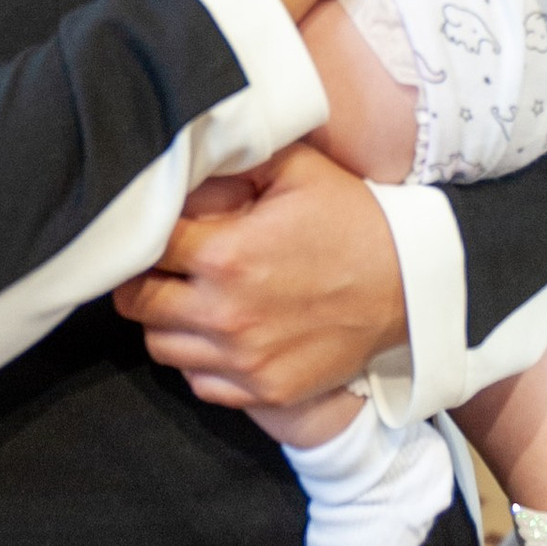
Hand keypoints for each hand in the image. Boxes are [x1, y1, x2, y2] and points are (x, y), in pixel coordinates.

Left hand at [114, 147, 407, 409]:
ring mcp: (245, 359)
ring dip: (164, 320)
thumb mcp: (297, 169)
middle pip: (138, 303)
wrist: (408, 286)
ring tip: (186, 296)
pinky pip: (199, 382)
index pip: (144, 248)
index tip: (149, 227)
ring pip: (160, 346)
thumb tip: (183, 156)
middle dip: (141, 278)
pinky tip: (217, 332)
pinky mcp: (264, 389)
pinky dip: (198, 359)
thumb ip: (234, 157)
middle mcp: (226, 313)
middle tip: (161, 264)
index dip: (141, 233)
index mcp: (226, 254)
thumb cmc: (351, 220)